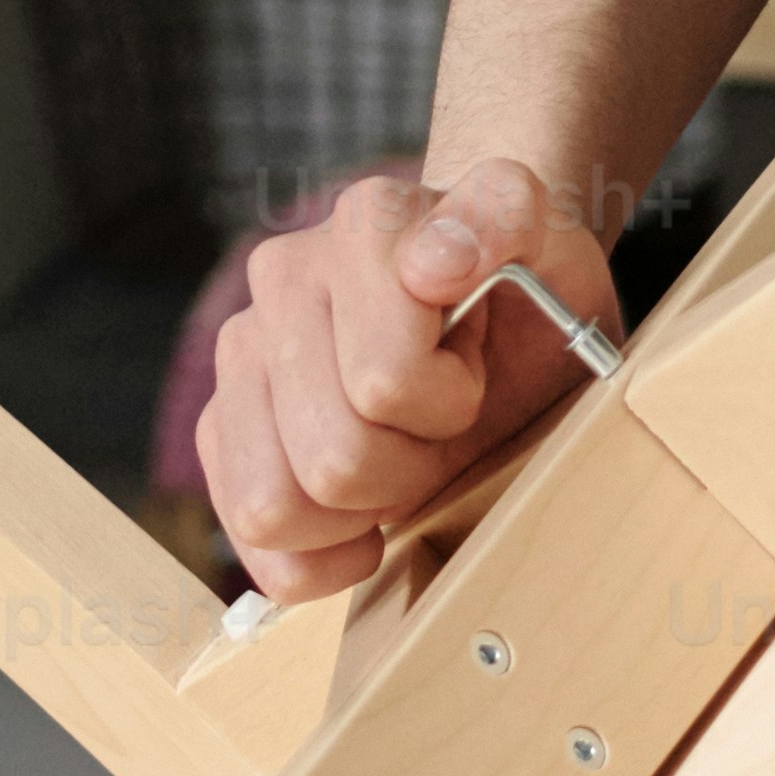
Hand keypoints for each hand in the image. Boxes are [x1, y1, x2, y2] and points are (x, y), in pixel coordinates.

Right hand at [197, 159, 624, 602]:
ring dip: (356, 512)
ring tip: (396, 459)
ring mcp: (241, 350)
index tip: (473, 367)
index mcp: (365, 225)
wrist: (496, 305)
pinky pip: (245, 532)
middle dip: (409, 468)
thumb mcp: (552, 246)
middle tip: (439, 425)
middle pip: (333, 459)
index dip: (448, 402)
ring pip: (273, 506)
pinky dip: (312, 556)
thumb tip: (433, 262)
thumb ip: (507, 219)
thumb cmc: (524, 289)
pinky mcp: (222, 421)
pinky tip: (360, 522)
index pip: (384, 382)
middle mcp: (285, 275)